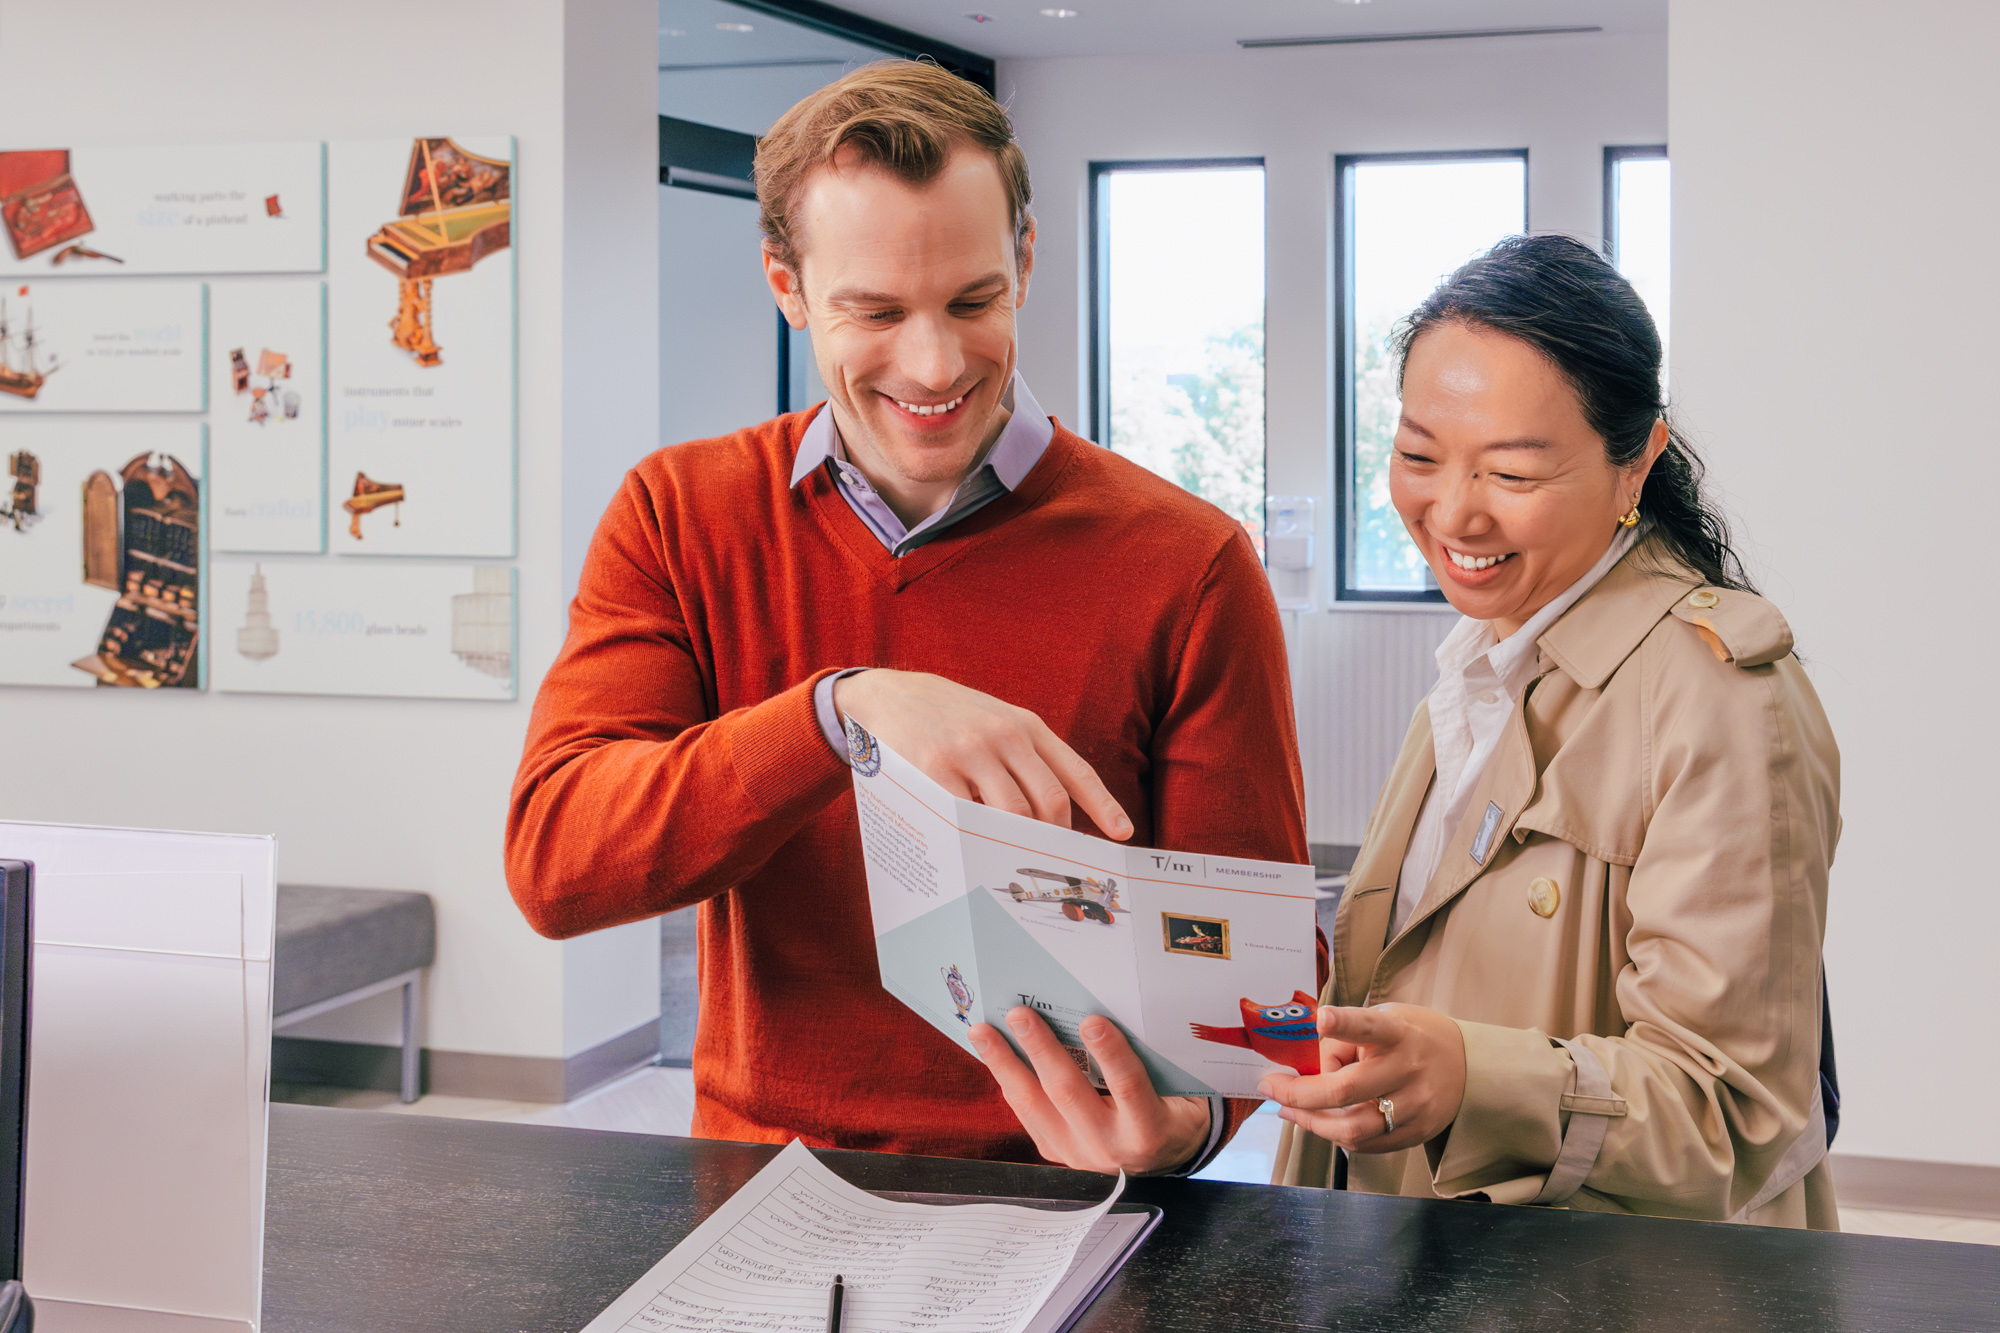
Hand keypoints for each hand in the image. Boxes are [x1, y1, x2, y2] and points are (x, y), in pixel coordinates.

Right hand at [834, 670, 1131, 839]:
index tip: (1122, 834)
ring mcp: (969, 750)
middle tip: (1052, 862)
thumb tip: (1056, 819)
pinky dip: (978, 837)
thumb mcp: (999, 722)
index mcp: (1027, 726)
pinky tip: (976, 845)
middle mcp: (1004, 735)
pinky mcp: (934, 768)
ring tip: (1013, 858)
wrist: (891, 693)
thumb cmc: (954, 718)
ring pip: (1011, 814)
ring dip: (1017, 842)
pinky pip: (967, 816)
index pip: (1075, 772)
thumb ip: (1030, 760)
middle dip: (1055, 838)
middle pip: (1049, 802)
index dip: (1103, 806)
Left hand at [968, 1006, 1209, 1174]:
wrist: (1168, 1152)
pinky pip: (1027, 1115)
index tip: (1093, 1021)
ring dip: (1006, 1065)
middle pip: (1069, 1094)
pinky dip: (1009, 1081)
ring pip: (1035, 1106)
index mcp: (1149, 1128)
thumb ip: (1149, 1058)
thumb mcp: (1175, 1084)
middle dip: (1041, 1050)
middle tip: (1020, 1015)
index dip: (1111, 1054)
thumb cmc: (1173, 1104)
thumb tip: (1104, 1012)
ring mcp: (1079, 1155)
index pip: (1128, 1088)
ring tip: (983, 1033)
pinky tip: (993, 1055)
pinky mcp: (1058, 1154)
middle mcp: (1111, 1148)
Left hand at [1257, 1004, 1465, 1153]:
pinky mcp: (1416, 1133)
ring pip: (1352, 1128)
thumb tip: (1308, 1070)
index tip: (1321, 1018)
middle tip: (1272, 1087)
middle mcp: (1408, 1070)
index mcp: (1399, 1033)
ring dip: (1311, 1122)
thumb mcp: (1386, 1020)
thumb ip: (1348, 1040)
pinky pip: (1366, 1144)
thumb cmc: (1413, 1038)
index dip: (1345, 1023)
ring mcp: (1414, 1106)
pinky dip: (1335, 1134)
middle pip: (1346, 1091)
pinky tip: (1318, 1121)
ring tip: (1289, 1109)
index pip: (1370, 1026)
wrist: (1468, 1067)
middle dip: (1299, 1094)